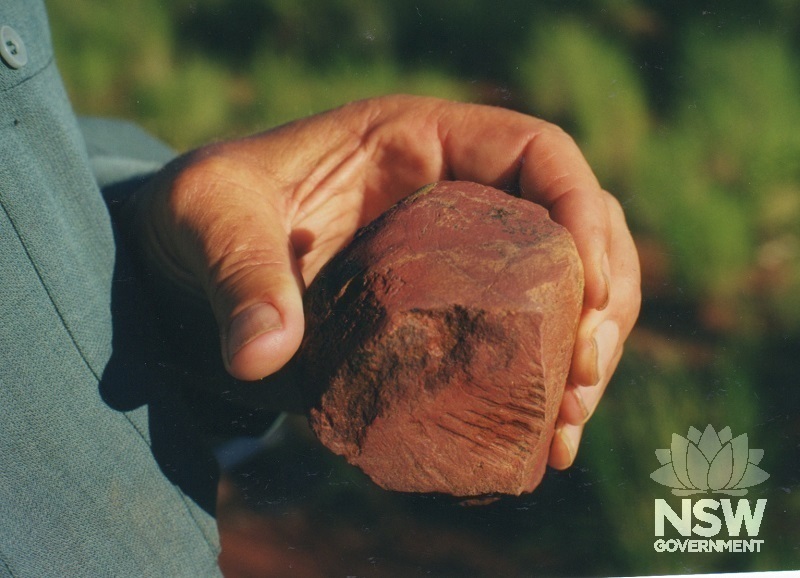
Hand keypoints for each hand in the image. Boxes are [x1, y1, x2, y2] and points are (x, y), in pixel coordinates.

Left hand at [134, 95, 639, 467]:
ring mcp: (459, 256)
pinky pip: (520, 340)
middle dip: (600, 300)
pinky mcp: (448, 313)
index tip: (592, 288)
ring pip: (563, 289)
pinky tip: (544, 441)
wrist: (190, 258)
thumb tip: (265, 357)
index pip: (535, 152)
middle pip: (574, 227)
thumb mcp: (211, 221)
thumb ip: (241, 277)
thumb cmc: (208, 214)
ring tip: (567, 424)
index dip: (582, 209)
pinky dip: (543, 386)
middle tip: (583, 375)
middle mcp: (456, 194)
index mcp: (418, 141)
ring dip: (584, 354)